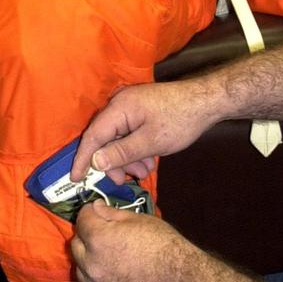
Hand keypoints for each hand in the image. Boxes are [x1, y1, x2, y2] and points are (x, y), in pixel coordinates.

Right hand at [70, 79, 219, 183]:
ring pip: (118, 138)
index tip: (75, 179)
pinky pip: (129, 133)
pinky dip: (135, 149)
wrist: (207, 101)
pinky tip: (149, 161)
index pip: (92, 136)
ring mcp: (131, 106)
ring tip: (145, 171)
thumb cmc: (180, 120)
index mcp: (119, 108)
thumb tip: (95, 162)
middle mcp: (120, 104)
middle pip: (105, 139)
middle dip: (114, 162)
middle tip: (127, 180)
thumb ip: (121, 153)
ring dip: (128, 158)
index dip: (83, 159)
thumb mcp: (150, 142)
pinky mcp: (141, 111)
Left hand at [71, 202, 189, 281]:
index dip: (91, 212)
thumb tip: (96, 208)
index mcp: (99, 238)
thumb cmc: (164, 246)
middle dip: (87, 236)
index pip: (81, 219)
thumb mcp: (141, 220)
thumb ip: (112, 214)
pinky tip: (107, 279)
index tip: (99, 212)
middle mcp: (91, 263)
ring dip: (88, 261)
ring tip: (107, 258)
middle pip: (76, 244)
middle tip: (104, 235)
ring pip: (79, 269)